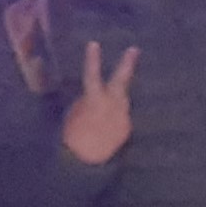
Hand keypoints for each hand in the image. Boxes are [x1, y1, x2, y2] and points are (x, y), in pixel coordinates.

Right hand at [59, 40, 140, 166]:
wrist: (86, 163)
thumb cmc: (73, 139)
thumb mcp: (71, 116)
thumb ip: (84, 102)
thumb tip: (90, 96)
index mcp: (94, 101)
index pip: (92, 75)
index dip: (92, 59)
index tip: (94, 43)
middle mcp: (113, 106)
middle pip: (121, 81)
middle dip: (127, 65)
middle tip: (134, 50)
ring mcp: (123, 117)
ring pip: (122, 100)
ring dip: (117, 96)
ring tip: (107, 102)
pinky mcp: (127, 129)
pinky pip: (121, 116)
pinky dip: (114, 117)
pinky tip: (106, 125)